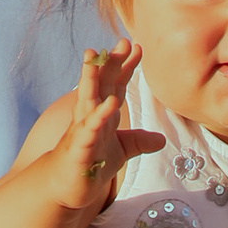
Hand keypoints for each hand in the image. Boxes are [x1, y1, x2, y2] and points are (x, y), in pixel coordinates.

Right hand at [48, 44, 162, 213]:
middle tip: (123, 40)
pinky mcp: (78, 148)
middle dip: (110, 62)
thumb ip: (137, 141)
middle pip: (100, 84)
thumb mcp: (121, 151)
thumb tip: (161, 139)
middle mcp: (89, 116)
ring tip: (98, 57)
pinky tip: (110, 104)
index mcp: (100, 113)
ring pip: (87, 99)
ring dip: (92, 77)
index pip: (113, 85)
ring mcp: (81, 130)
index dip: (125, 66)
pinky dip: (99, 115)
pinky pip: (89, 129)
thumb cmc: (90, 164)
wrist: (65, 187)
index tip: (137, 46)